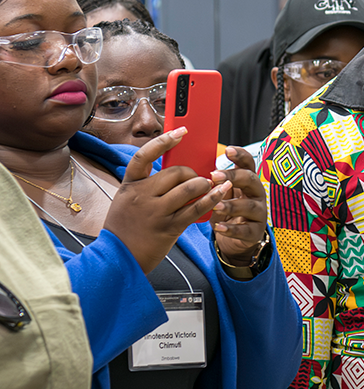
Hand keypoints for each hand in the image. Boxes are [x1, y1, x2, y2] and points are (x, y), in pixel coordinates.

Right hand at [104, 128, 232, 272]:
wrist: (118, 259)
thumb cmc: (125, 229)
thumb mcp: (127, 202)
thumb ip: (146, 187)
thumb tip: (177, 174)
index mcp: (129, 186)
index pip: (144, 156)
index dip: (163, 141)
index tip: (182, 130)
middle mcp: (141, 196)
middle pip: (175, 172)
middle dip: (192, 173)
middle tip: (198, 178)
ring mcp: (155, 212)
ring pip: (189, 188)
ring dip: (204, 185)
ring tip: (209, 187)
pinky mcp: (169, 228)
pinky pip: (196, 209)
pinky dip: (211, 199)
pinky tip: (221, 193)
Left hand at [210, 146, 268, 265]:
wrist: (235, 237)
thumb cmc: (225, 210)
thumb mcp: (220, 194)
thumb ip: (214, 182)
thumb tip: (192, 166)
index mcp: (247, 181)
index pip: (248, 164)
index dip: (240, 156)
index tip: (228, 150)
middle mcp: (256, 194)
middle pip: (251, 180)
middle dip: (234, 177)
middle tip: (215, 176)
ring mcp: (259, 213)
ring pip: (249, 206)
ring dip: (231, 205)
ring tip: (215, 206)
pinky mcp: (255, 232)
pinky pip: (246, 230)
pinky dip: (232, 229)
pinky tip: (219, 228)